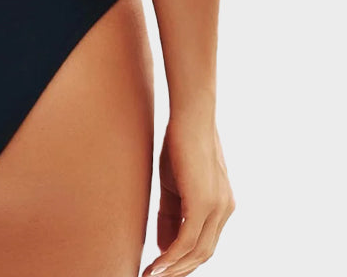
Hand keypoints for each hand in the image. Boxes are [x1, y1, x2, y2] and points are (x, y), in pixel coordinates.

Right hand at [143, 116, 234, 276]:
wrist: (190, 115)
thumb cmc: (180, 142)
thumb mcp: (175, 183)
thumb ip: (173, 213)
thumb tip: (166, 246)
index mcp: (222, 205)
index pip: (204, 242)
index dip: (184, 259)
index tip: (163, 268)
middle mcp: (225, 210)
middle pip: (203, 253)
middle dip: (179, 270)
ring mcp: (217, 207)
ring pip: (196, 251)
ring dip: (173, 268)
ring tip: (152, 276)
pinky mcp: (203, 202)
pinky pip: (187, 240)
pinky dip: (172, 257)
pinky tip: (156, 265)